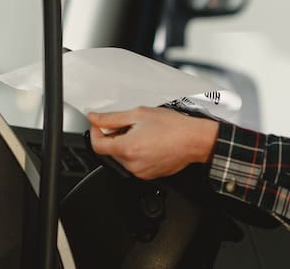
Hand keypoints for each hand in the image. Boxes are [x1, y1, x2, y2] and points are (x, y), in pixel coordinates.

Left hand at [88, 107, 218, 179]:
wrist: (194, 140)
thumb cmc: (173, 127)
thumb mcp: (139, 114)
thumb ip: (112, 118)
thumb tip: (95, 118)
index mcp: (128, 148)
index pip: (97, 145)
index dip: (96, 132)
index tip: (100, 124)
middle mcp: (132, 164)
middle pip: (109, 151)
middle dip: (113, 137)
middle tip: (126, 125)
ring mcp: (141, 172)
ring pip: (122, 158)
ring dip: (125, 145)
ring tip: (140, 133)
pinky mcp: (148, 175)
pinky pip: (134, 164)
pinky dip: (135, 153)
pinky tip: (147, 142)